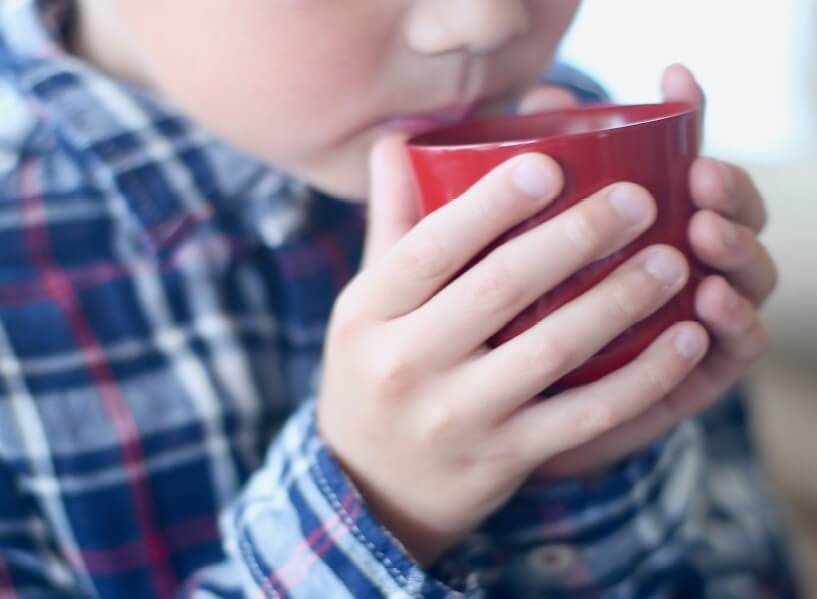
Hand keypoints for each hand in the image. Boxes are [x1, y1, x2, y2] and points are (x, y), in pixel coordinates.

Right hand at [318, 126, 707, 564]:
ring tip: (673, 261)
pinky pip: (584, 417)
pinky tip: (684, 341)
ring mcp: (455, 415)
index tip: (549, 163)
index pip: (430, 245)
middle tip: (638, 199)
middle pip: (499, 287)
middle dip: (576, 237)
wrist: (370, 487)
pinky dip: (641, 379)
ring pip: (550, 350)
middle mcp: (405, 361)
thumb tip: (396, 136)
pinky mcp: (503, 457)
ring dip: (620, 301)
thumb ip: (391, 220)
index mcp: (369, 311)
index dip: (491, 202)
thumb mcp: (366, 302)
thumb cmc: (374, 371)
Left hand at [521, 65, 776, 476]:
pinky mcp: (692, 377)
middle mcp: (677, 264)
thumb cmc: (509, 319)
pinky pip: (733, 351)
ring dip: (737, 249)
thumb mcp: (503, 246)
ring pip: (745, 277)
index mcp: (644, 225)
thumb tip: (537, 99)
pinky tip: (708, 305)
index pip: (678, 161)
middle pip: (730, 214)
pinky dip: (733, 325)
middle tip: (699, 175)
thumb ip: (519, 177)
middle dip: (726, 187)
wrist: (507, 415)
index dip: (690, 115)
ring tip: (704, 231)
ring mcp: (691, 318)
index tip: (674, 80)